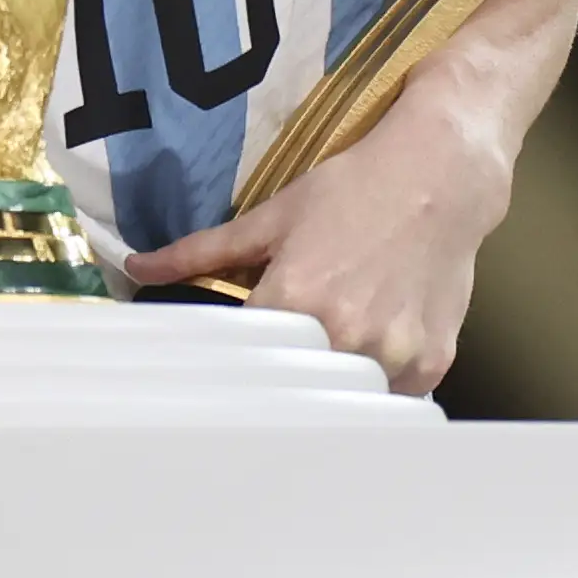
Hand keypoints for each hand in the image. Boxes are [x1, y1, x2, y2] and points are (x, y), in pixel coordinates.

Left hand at [122, 92, 512, 394]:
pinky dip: (380, 383)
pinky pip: (395, 397)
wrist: (439, 176)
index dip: (233, 369)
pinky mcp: (432, 364)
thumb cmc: (352, 190)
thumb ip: (203, 251)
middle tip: (280, 367)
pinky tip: (375, 347)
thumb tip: (138, 267)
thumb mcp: (272, 216)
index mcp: (297, 300)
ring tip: (332, 352)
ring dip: (334, 387)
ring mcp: (394, 355)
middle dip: (284, 379)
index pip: (245, 366)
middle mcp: (346, 335)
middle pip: (297, 389)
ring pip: (348, 401)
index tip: (226, 375)